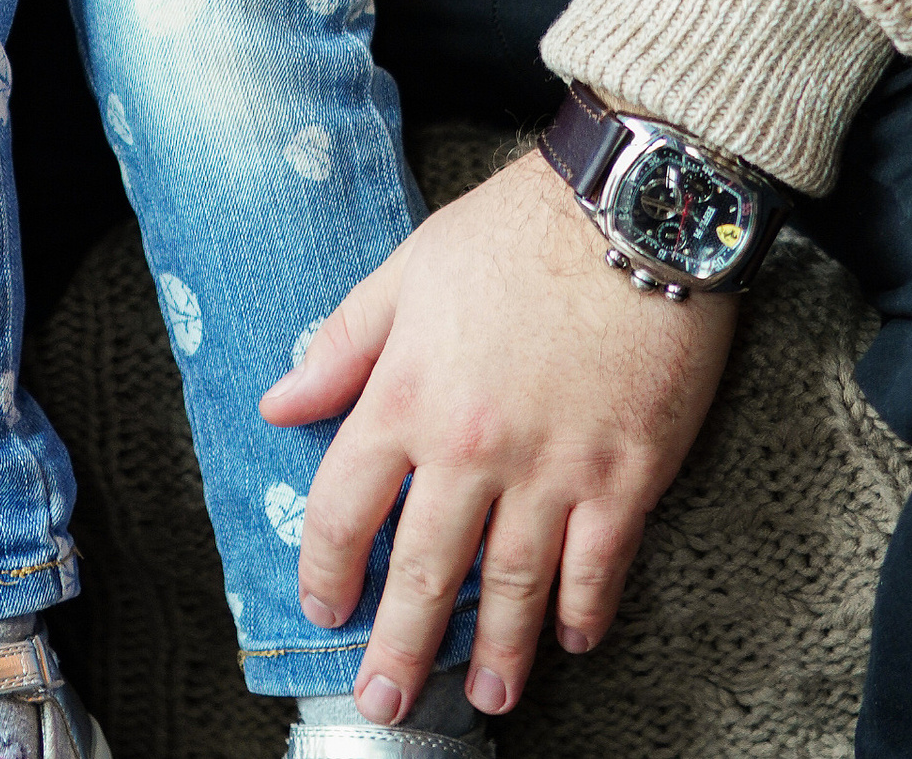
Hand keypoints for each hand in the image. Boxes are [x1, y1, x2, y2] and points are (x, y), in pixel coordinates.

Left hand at [258, 146, 734, 724]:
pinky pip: (597, 568)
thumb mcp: (410, 269)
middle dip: (400, 647)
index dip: (327, 567)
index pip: (345, 506)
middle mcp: (472, 446)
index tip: (324, 605)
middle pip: (424, 571)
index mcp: (409, 394)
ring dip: (498, 653)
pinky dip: (583, 612)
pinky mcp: (625, 476)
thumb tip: (279, 400)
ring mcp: (552, 469)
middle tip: (382, 704)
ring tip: (484, 697)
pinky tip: (572, 639)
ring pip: (514, 587)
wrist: (632, 207)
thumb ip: (344, 343)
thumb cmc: (517, 227)